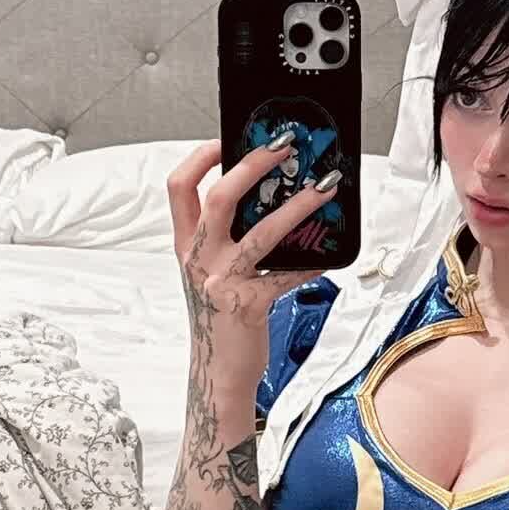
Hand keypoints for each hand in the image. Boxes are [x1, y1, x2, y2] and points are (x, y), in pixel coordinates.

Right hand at [166, 136, 335, 349]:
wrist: (217, 372)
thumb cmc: (220, 320)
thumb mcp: (209, 274)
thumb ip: (225, 241)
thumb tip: (266, 201)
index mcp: (186, 246)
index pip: (180, 187)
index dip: (201, 157)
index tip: (226, 137)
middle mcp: (199, 259)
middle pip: (220, 197)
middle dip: (254, 164)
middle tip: (285, 146)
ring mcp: (221, 281)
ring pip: (262, 232)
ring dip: (298, 206)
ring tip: (325, 188)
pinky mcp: (247, 304)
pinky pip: (285, 276)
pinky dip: (310, 264)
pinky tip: (328, 256)